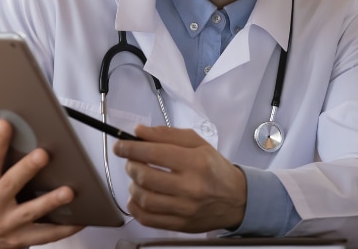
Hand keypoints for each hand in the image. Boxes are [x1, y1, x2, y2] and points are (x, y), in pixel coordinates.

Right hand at [0, 109, 83, 247]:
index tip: (6, 123)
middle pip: (9, 185)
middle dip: (26, 170)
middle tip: (43, 154)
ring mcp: (6, 224)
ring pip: (29, 212)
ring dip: (49, 202)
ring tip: (69, 191)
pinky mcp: (21, 239)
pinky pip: (45, 235)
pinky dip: (63, 229)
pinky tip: (80, 218)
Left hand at [113, 125, 246, 232]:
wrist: (237, 199)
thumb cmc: (216, 168)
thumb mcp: (198, 144)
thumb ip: (168, 135)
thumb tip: (139, 132)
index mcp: (196, 162)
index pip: (154, 153)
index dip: (131, 148)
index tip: (120, 146)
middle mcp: (191, 186)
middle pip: (145, 176)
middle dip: (131, 165)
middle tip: (132, 161)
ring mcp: (185, 208)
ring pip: (144, 198)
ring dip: (132, 186)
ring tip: (138, 179)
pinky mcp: (180, 224)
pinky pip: (147, 218)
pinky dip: (135, 207)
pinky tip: (138, 197)